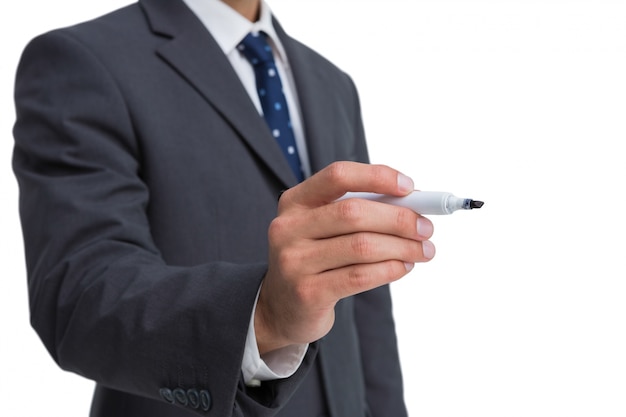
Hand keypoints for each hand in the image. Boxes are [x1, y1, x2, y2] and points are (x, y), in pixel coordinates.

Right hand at [255, 162, 434, 353]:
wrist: (281, 307)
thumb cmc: (314, 259)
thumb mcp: (323, 227)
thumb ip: (358, 210)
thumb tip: (413, 203)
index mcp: (294, 202)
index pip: (338, 176)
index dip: (377, 177)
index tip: (410, 187)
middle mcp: (288, 228)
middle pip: (354, 213)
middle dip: (399, 218)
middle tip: (426, 227)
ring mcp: (295, 261)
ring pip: (362, 246)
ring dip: (402, 247)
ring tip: (423, 250)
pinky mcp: (308, 292)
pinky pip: (360, 276)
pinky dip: (390, 269)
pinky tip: (404, 267)